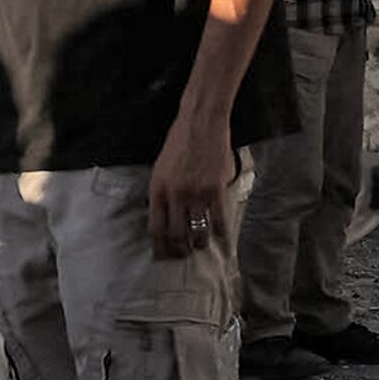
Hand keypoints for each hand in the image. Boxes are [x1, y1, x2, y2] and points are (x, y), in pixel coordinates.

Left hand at [146, 112, 231, 260]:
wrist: (200, 122)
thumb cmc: (180, 143)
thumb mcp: (160, 169)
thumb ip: (161, 193)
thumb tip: (165, 218)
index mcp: (157, 190)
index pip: (156, 229)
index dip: (160, 248)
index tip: (164, 257)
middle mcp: (174, 195)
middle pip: (176, 235)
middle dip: (180, 250)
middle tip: (184, 255)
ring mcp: (195, 193)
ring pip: (197, 231)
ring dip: (200, 243)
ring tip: (201, 245)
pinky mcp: (215, 189)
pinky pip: (219, 219)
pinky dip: (221, 232)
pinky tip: (222, 237)